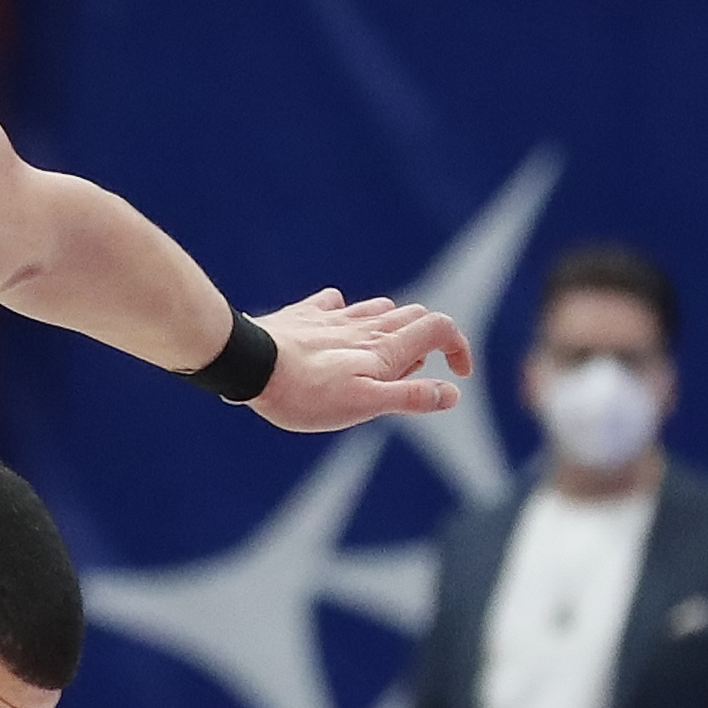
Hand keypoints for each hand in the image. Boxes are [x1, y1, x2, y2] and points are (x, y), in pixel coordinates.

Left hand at [249, 286, 472, 432]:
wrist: (247, 364)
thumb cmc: (306, 393)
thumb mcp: (364, 405)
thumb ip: (411, 397)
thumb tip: (453, 394)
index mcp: (386, 348)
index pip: (441, 329)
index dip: (460, 347)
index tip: (459, 374)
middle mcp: (366, 326)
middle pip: (415, 316)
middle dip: (427, 340)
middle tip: (410, 374)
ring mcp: (334, 318)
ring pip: (379, 308)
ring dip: (391, 326)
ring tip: (378, 357)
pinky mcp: (303, 317)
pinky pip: (332, 303)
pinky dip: (344, 312)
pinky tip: (334, 324)